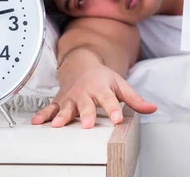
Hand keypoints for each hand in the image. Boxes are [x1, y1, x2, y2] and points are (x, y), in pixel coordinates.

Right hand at [31, 64, 156, 128]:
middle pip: (87, 105)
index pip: (109, 100)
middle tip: (88, 124)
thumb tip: (152, 108)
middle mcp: (85, 93)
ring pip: (66, 107)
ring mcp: (71, 97)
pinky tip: (37, 122)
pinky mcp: (60, 101)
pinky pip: (50, 108)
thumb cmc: (102, 78)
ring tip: (57, 125)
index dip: (114, 110)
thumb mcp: (120, 85)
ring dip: (62, 116)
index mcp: (101, 88)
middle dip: (87, 114)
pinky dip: (43, 115)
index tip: (117, 119)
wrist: (81, 64)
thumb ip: (135, 99)